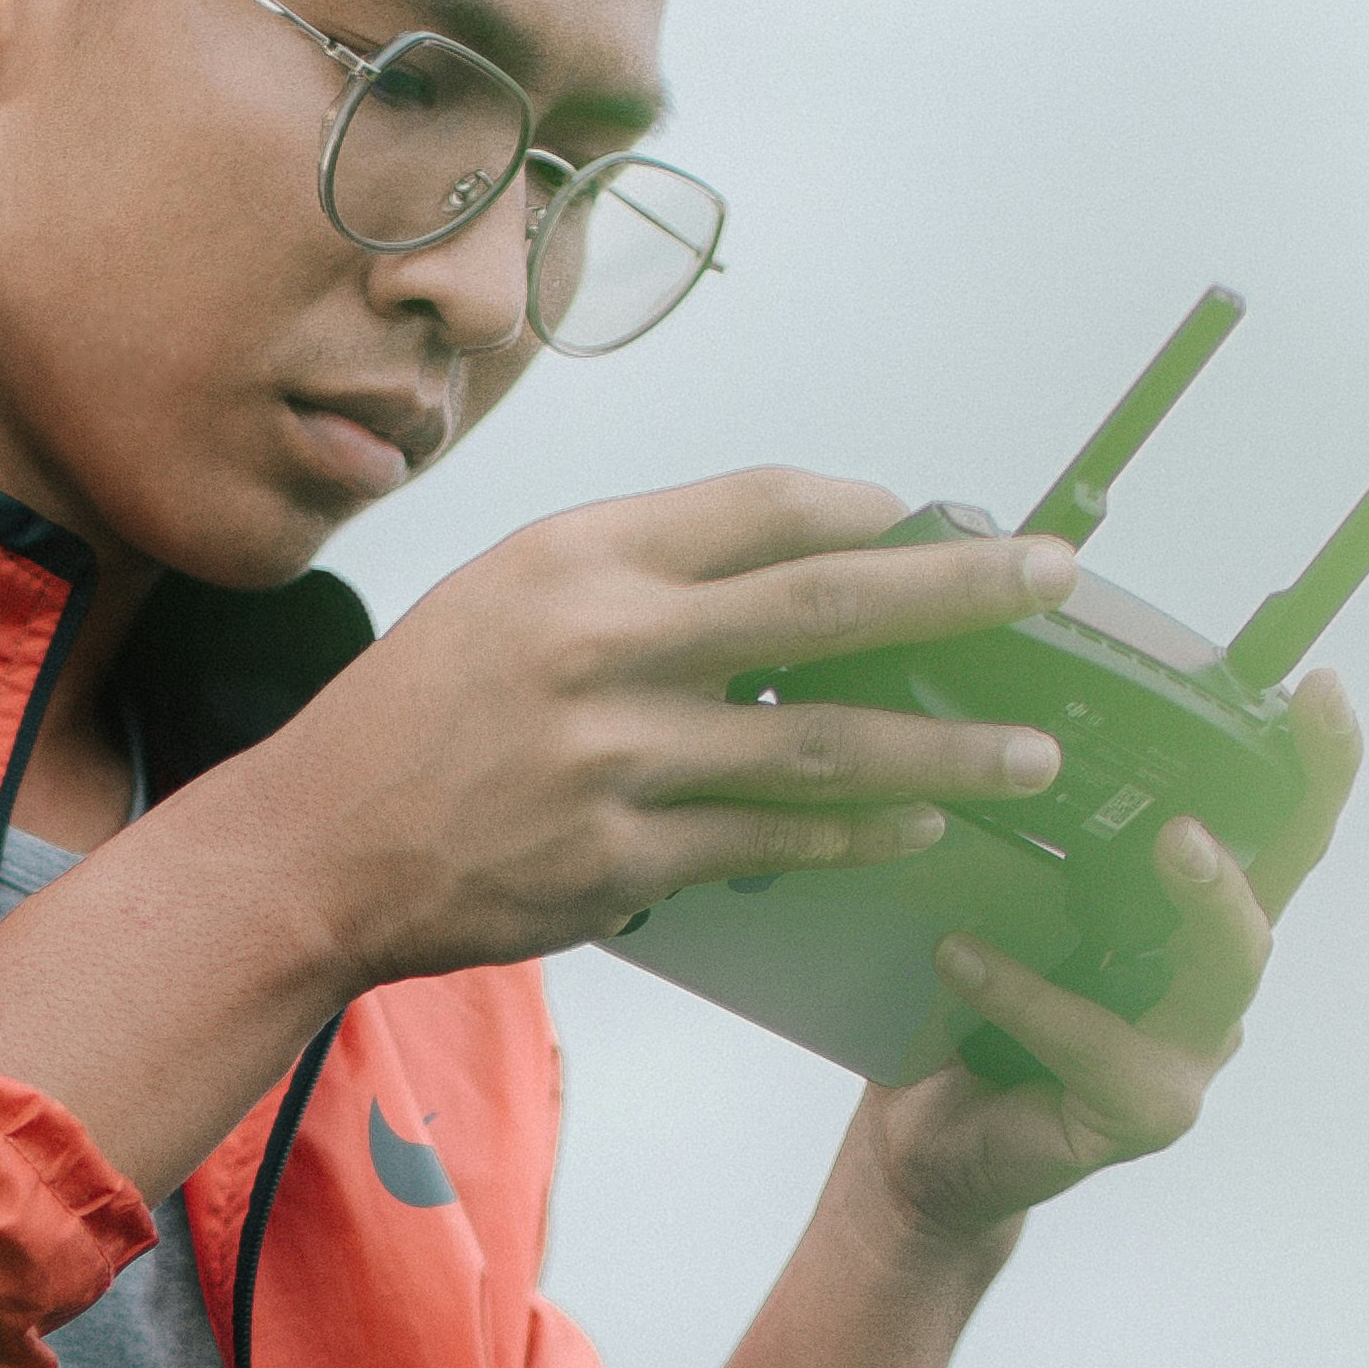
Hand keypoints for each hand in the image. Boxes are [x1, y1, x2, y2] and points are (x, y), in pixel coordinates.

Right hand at [242, 471, 1082, 986]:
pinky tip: (918, 828)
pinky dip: (856, 837)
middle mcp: (607, 645)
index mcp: (583, 559)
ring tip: (1032, 754)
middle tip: (1054, 581)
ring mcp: (619, 759)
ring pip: (825, 743)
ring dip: (945, 746)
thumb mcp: (510, 593)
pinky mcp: (621, 861)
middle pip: (828, 603)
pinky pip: (773, 844)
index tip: (938, 516)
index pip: (763, 506)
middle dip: (962, 589)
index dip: (867, 509)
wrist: (314, 846)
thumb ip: (640, 573)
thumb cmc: (417, 715)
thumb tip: (794, 559)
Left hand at [862, 669, 1363, 1249]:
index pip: (1276, 828)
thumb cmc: (976, 1008)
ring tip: (1176, 840)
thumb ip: (1040, 834)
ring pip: (1228, 967)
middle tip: (1266, 736)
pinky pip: (1097, 1040)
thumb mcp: (1009, 902)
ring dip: (1211, 899)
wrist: (931, 1139)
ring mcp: (1191, 1049)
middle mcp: (1212, 978)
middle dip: (1300, 810)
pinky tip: (962, 956)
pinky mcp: (1147, 1108)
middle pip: (1286, 884)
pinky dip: (1027, 993)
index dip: (1314, 764)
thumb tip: (1010, 714)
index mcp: (1196, 916)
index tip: (1321, 690)